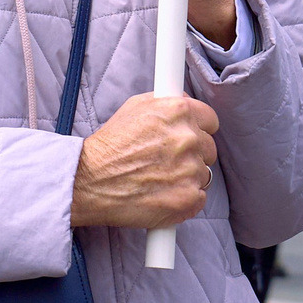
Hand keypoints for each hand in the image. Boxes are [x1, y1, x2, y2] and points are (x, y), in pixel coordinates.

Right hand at [71, 93, 219, 227]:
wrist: (91, 180)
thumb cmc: (110, 145)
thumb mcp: (135, 107)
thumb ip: (166, 103)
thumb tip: (186, 103)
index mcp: (178, 111)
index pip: (210, 119)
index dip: (199, 128)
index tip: (190, 136)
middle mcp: (188, 138)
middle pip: (209, 148)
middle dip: (192, 154)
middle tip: (167, 160)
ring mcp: (190, 170)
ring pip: (203, 174)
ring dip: (186, 177)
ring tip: (159, 178)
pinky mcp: (188, 198)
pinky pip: (199, 197)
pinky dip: (184, 198)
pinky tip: (162, 194)